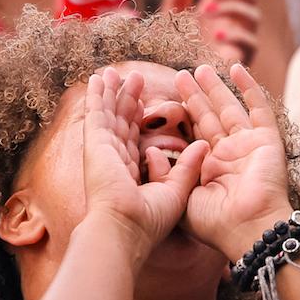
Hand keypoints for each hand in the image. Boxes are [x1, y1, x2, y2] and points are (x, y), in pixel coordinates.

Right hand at [80, 67, 209, 261]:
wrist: (125, 227)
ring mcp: (103, 149)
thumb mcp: (177, 190)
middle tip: (133, 77)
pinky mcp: (96, 143)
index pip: (135, 139)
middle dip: (126, 99)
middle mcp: (115, 158)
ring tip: (114, 71)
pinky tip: (97, 79)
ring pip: (108, 113)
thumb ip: (187, 166)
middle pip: (121, 121)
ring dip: (112, 91)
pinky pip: (96, 113)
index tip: (145, 103)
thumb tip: (203, 145)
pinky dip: (97, 95)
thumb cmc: (149, 220)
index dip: (138, 119)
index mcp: (130, 172)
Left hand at [164, 0, 261, 68]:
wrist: (178, 78)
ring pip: (253, 15)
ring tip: (204, 11)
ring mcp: (244, 37)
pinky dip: (235, 35)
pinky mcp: (243, 58)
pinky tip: (216, 35)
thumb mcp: (171, 16)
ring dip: (230, 8)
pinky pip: (250, 42)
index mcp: (226, 4)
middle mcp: (239, 19)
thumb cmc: (175, 45)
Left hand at [176, 64, 295, 258]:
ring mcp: (249, 145)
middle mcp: (229, 155)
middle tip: (181, 75)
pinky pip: (258, 108)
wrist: (248, 230)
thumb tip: (152, 150)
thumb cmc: (215, 223)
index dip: (183, 115)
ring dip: (216, 88)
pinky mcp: (267, 140)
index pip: (194, 134)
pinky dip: (249, 88)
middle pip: (210, 117)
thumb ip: (164, 174)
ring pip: (230, 108)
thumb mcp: (178, 199)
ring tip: (200, 69)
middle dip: (196, 96)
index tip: (168, 98)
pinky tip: (236, 69)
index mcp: (209, 168)